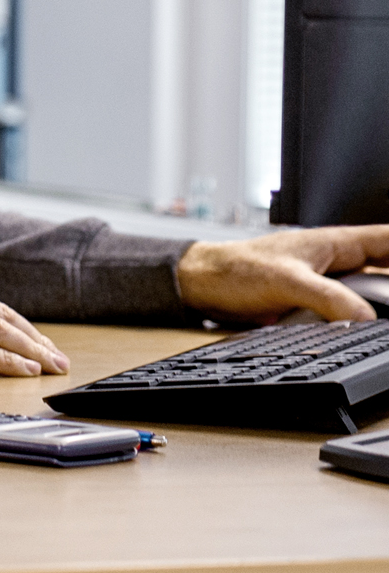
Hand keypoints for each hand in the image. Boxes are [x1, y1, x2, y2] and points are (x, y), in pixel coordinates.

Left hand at [177, 226, 388, 324]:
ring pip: (373, 296)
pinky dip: (362, 322)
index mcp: (336, 243)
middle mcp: (337, 261)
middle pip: (387, 271)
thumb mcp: (285, 280)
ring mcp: (329, 283)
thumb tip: (365, 318)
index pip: (388, 240)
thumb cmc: (235, 269)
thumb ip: (326, 297)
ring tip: (379, 322)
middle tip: (387, 311)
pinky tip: (366, 332)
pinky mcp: (317, 304)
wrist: (203, 283)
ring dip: (380, 309)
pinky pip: (351, 313)